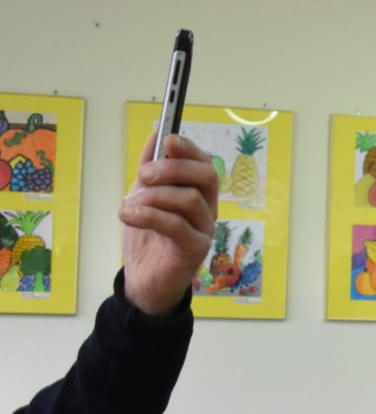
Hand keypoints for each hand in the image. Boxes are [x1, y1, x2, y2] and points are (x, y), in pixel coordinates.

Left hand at [120, 132, 219, 315]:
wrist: (142, 280)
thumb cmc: (147, 238)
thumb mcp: (142, 196)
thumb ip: (151, 167)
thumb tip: (156, 133)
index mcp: (198, 194)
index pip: (204, 163)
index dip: (188, 149)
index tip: (168, 140)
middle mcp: (207, 209)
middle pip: (206, 176)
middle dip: (172, 169)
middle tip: (142, 176)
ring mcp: (204, 230)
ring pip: (189, 198)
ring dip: (153, 196)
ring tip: (128, 206)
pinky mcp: (195, 249)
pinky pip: (176, 225)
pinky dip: (149, 215)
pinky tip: (129, 215)